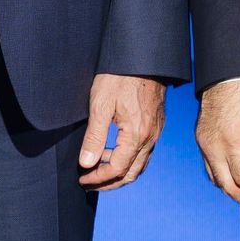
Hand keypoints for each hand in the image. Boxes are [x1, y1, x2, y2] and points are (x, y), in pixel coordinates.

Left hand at [78, 74, 165, 188]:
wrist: (143, 57)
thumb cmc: (120, 77)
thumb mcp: (100, 105)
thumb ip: (95, 137)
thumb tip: (87, 163)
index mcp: (137, 134)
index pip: (117, 169)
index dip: (98, 178)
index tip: (82, 179)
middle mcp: (150, 137)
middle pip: (131, 173)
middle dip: (109, 182)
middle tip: (89, 183)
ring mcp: (156, 132)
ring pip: (140, 164)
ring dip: (120, 173)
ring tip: (98, 171)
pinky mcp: (156, 125)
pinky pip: (144, 152)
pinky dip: (129, 160)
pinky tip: (114, 153)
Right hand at [196, 77, 239, 212]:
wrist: (227, 72)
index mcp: (230, 143)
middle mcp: (212, 147)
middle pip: (227, 186)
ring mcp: (204, 144)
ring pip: (216, 179)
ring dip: (233, 192)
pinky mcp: (201, 138)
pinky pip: (210, 167)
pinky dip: (223, 179)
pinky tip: (236, 180)